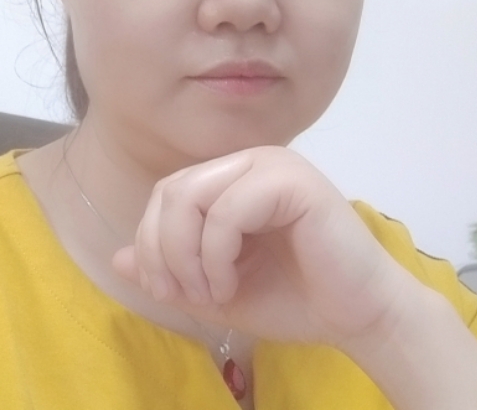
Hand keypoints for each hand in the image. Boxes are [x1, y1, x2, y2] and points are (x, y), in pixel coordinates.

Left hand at [112, 146, 414, 348]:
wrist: (359, 316)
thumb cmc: (294, 298)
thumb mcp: (216, 290)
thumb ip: (170, 274)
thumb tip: (117, 260)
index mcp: (233, 178)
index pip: (167, 193)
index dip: (151, 242)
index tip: (166, 291)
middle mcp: (250, 161)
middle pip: (172, 191)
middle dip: (163, 250)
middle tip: (185, 294)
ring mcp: (272, 165)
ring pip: (191, 195)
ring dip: (187, 256)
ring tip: (212, 293)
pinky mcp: (293, 181)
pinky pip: (227, 210)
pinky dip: (215, 255)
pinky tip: (231, 283)